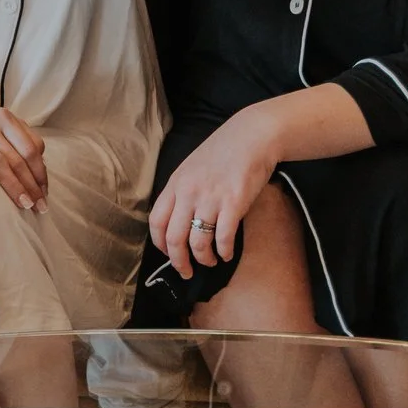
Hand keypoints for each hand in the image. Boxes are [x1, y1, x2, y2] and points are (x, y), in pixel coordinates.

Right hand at [0, 102, 47, 210]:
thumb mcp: (2, 126)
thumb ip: (22, 140)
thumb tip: (42, 169)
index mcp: (5, 117)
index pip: (30, 148)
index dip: (40, 172)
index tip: (44, 193)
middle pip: (16, 158)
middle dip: (30, 185)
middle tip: (37, 206)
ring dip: (12, 185)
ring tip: (23, 203)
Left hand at [148, 108, 278, 279]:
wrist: (252, 136)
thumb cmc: (223, 152)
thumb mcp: (192, 168)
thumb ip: (182, 191)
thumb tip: (178, 221)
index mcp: (176, 183)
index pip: (156, 221)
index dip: (160, 244)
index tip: (167, 254)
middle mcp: (189, 192)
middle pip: (174, 238)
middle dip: (179, 262)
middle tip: (186, 272)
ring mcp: (211, 198)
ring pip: (198, 242)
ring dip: (204, 259)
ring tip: (210, 261)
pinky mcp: (234, 203)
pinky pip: (224, 238)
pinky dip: (224, 252)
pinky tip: (227, 254)